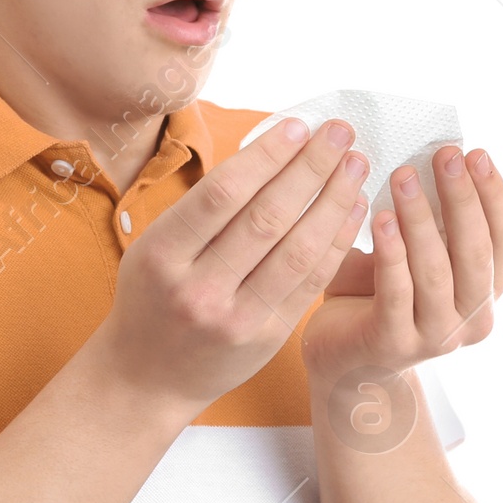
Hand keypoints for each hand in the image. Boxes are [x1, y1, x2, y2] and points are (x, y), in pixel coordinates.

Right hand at [96, 117, 370, 413]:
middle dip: (311, 168)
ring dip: (333, 201)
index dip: (266, 156)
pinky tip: (351, 209)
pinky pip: (310, 282)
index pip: (223, 194)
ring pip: (298, 250)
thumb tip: (268, 150)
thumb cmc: (153, 297)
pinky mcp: (266, 338)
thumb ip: (202, 210)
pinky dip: (336, 241)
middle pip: (267, 217)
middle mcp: (197, 289)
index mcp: (161, 256)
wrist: (147, 377)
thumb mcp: (154, 248)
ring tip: (356, 164)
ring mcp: (234, 318)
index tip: (299, 125)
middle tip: (340, 132)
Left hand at [300, 144, 502, 391]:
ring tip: (403, 176)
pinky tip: (381, 218)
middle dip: (462, 197)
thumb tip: (422, 155)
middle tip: (445, 155)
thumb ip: (426, 219)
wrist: (343, 363)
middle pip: (476, 249)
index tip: (474, 153)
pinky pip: (398, 293)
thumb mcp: (411, 254)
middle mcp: (472, 316)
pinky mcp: (395, 344)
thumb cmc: (375, 295)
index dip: (492, 193)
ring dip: (422, 218)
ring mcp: (437, 335)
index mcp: (485, 288)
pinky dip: (392, 253)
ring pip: (438, 270)